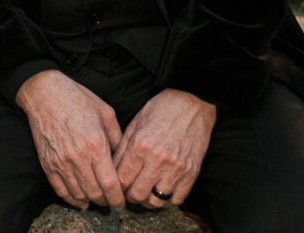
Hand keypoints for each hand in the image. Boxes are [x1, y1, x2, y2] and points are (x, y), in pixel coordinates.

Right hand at [15, 70, 125, 210]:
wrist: (45, 93)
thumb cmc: (78, 99)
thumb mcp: (106, 113)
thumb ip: (117, 138)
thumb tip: (124, 158)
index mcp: (95, 145)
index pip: (110, 183)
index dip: (117, 198)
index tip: (122, 202)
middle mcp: (78, 157)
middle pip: (95, 192)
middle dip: (106, 202)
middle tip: (112, 203)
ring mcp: (61, 162)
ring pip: (78, 194)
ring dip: (90, 201)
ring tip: (98, 201)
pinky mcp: (48, 163)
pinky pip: (60, 189)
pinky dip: (71, 199)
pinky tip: (80, 201)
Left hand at [113, 88, 215, 208]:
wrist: (192, 102)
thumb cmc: (161, 109)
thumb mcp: (135, 124)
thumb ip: (122, 148)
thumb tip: (111, 170)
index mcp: (139, 146)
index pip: (121, 180)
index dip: (115, 187)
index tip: (115, 186)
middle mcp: (157, 160)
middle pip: (136, 195)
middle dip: (129, 196)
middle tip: (129, 190)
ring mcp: (176, 169)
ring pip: (156, 201)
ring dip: (148, 200)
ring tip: (146, 192)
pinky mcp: (191, 173)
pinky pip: (176, 199)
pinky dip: (168, 199)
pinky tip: (163, 189)